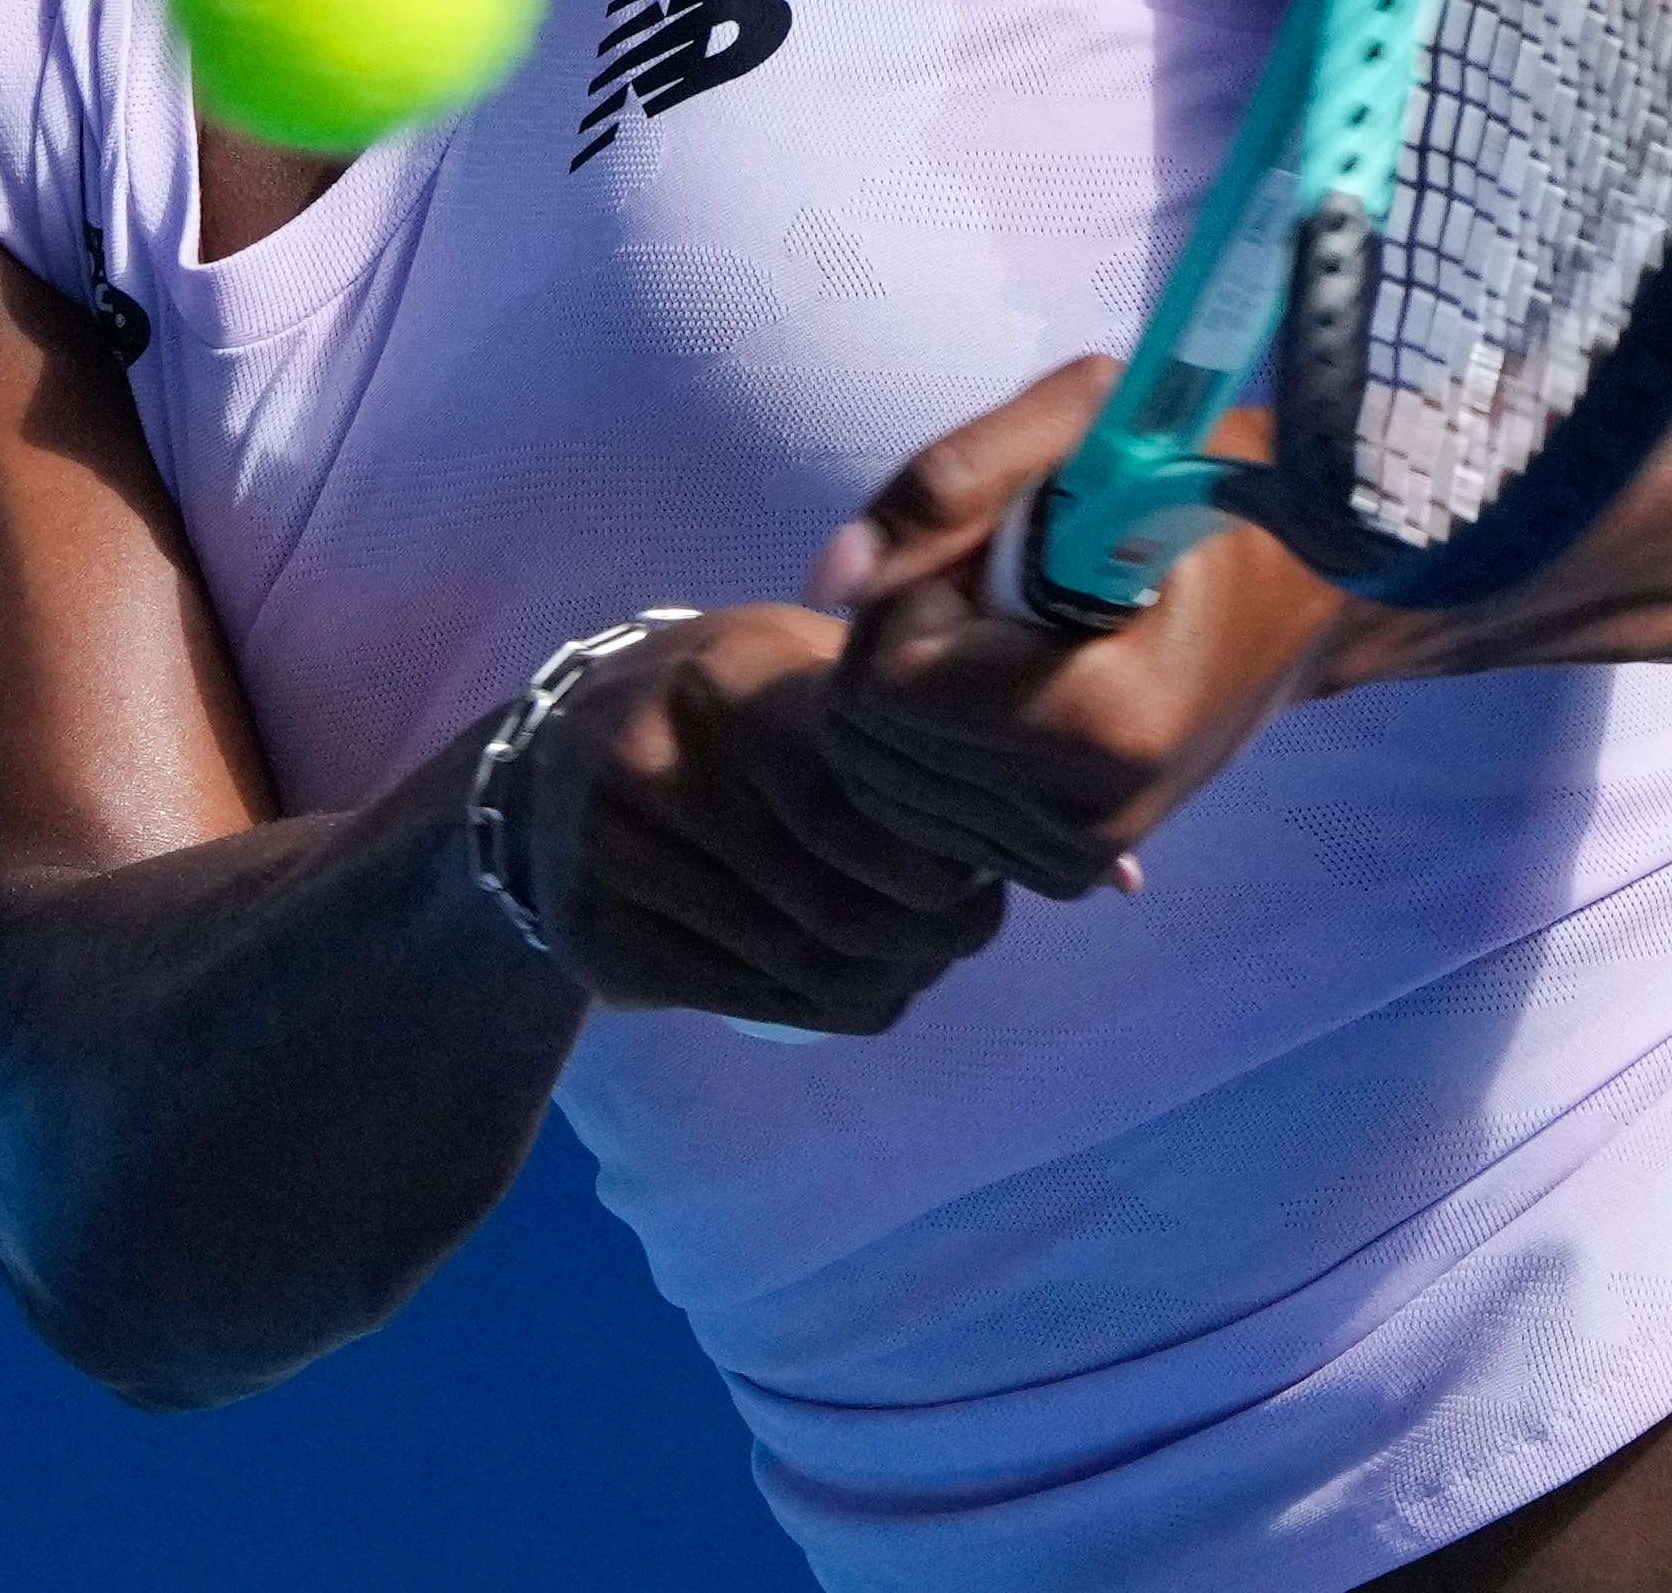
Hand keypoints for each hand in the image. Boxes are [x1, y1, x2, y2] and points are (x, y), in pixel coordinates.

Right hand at [514, 604, 1014, 1036]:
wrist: (554, 750)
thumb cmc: (723, 698)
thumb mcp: (806, 662)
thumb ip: (924, 734)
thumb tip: (1117, 870)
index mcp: (721, 682)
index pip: (862, 805)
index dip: (945, 857)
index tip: (984, 866)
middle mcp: (655, 767)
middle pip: (841, 903)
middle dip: (933, 933)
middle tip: (970, 925)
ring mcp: (616, 860)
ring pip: (803, 965)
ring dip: (892, 979)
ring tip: (923, 955)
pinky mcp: (602, 937)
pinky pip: (752, 1000)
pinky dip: (830, 1007)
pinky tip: (860, 984)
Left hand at [802, 361, 1372, 898]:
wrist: (1303, 587)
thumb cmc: (1199, 479)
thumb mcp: (1088, 420)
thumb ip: (947, 482)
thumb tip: (825, 581)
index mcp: (1102, 723)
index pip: (888, 683)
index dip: (914, 594)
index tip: (991, 554)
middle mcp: (1089, 817)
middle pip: (871, 737)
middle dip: (906, 642)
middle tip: (1004, 589)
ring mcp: (1077, 854)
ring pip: (883, 778)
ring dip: (920, 689)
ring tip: (1018, 633)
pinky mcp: (1064, 867)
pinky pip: (922, 809)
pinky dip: (938, 740)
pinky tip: (1012, 686)